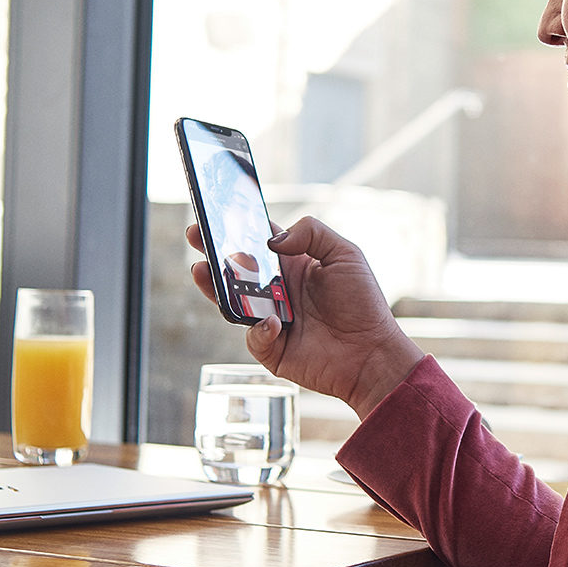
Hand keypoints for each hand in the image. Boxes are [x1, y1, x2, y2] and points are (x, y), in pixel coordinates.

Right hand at [185, 218, 421, 418]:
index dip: (236, 228)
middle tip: (195, 234)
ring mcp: (271, 319)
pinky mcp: (271, 348)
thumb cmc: (363, 302)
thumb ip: (311, 233)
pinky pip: (253, 336)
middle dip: (212, 251)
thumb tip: (272, 240)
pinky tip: (274, 324)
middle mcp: (278, 290)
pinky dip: (259, 329)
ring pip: (232, 301)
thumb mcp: (345, 254)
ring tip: (200, 269)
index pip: (257, 242)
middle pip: (236, 269)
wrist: (372, 352)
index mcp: (294, 265)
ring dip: (214, 286)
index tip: (215, 213)